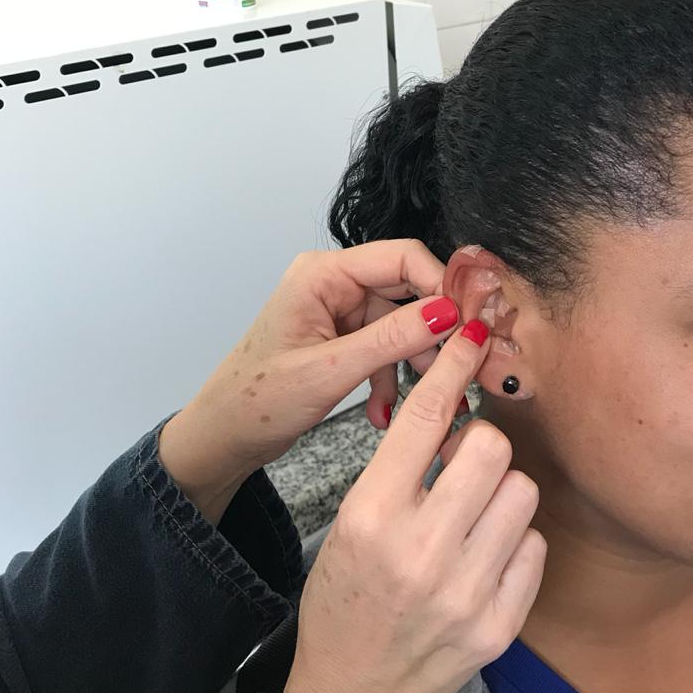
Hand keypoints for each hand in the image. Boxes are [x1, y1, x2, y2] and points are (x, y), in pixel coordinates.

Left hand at [159, 240, 459, 521]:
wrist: (224, 435)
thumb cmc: (257, 401)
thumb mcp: (331, 371)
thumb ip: (392, 339)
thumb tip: (448, 313)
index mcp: (323, 274)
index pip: (402, 257)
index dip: (440, 284)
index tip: (467, 322)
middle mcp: (333, 283)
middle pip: (407, 288)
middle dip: (431, 331)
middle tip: (456, 366)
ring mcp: (338, 310)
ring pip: (401, 323)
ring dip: (411, 363)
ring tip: (418, 402)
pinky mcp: (342, 336)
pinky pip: (384, 347)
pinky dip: (390, 378)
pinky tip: (383, 413)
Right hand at [268, 320, 546, 692]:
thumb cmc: (345, 598)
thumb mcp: (351, 523)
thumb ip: (401, 470)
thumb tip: (458, 418)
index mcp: (371, 516)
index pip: (424, 419)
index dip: (454, 367)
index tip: (475, 332)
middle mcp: (419, 550)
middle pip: (490, 447)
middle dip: (481, 444)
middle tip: (463, 465)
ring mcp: (464, 591)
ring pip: (522, 492)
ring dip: (502, 493)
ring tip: (474, 517)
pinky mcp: (498, 625)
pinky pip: (535, 546)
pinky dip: (516, 541)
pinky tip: (486, 557)